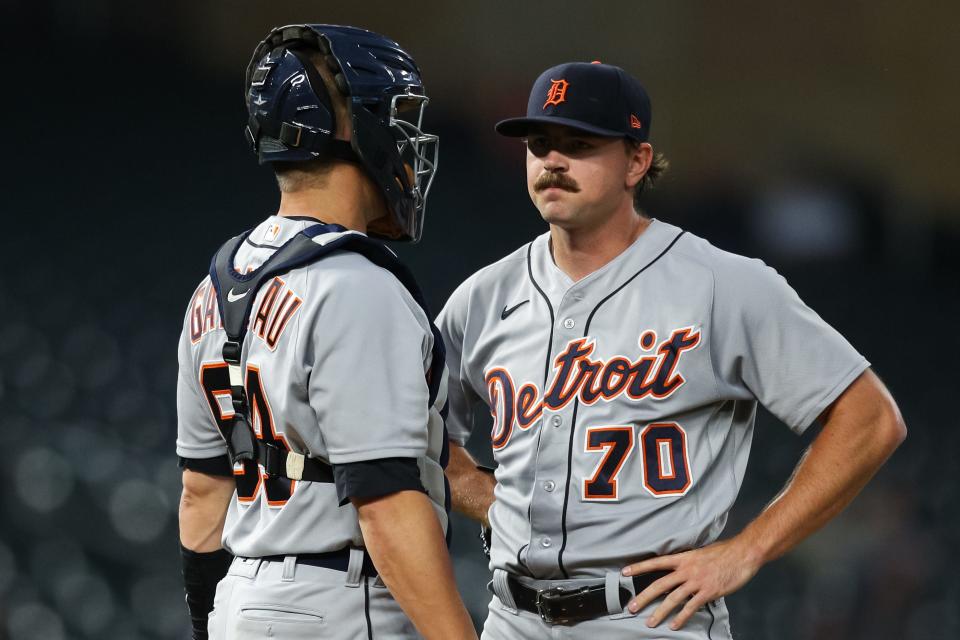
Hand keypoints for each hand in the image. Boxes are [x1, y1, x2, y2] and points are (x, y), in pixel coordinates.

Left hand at [621, 538, 761, 629]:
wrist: (743, 554)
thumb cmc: (724, 552)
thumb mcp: (700, 552)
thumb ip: (687, 561)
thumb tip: (678, 567)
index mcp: (683, 558)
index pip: (656, 562)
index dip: (639, 567)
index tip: (624, 572)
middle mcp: (686, 570)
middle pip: (659, 584)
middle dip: (643, 597)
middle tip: (631, 607)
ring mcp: (697, 582)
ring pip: (672, 599)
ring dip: (659, 612)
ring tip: (650, 621)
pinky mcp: (708, 592)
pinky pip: (691, 607)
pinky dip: (681, 617)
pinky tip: (674, 625)